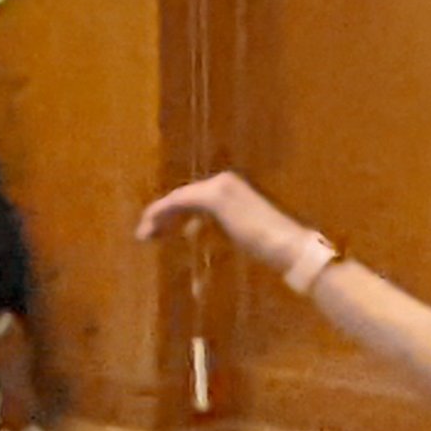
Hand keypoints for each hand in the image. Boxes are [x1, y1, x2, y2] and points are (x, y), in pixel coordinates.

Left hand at [137, 171, 316, 279]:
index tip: (160, 233)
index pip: (194, 199)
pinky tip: (151, 226)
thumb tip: (192, 232)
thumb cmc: (269, 247)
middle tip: (146, 234)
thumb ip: (216, 231)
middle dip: (163, 216)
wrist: (286, 247)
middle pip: (184, 198)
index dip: (174, 215)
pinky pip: (179, 202)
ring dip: (159, 216)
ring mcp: (219, 187)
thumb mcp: (236, 237)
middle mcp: (223, 182)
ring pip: (178, 199)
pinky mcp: (214, 196)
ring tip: (144, 235)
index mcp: (230, 190)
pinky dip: (162, 213)